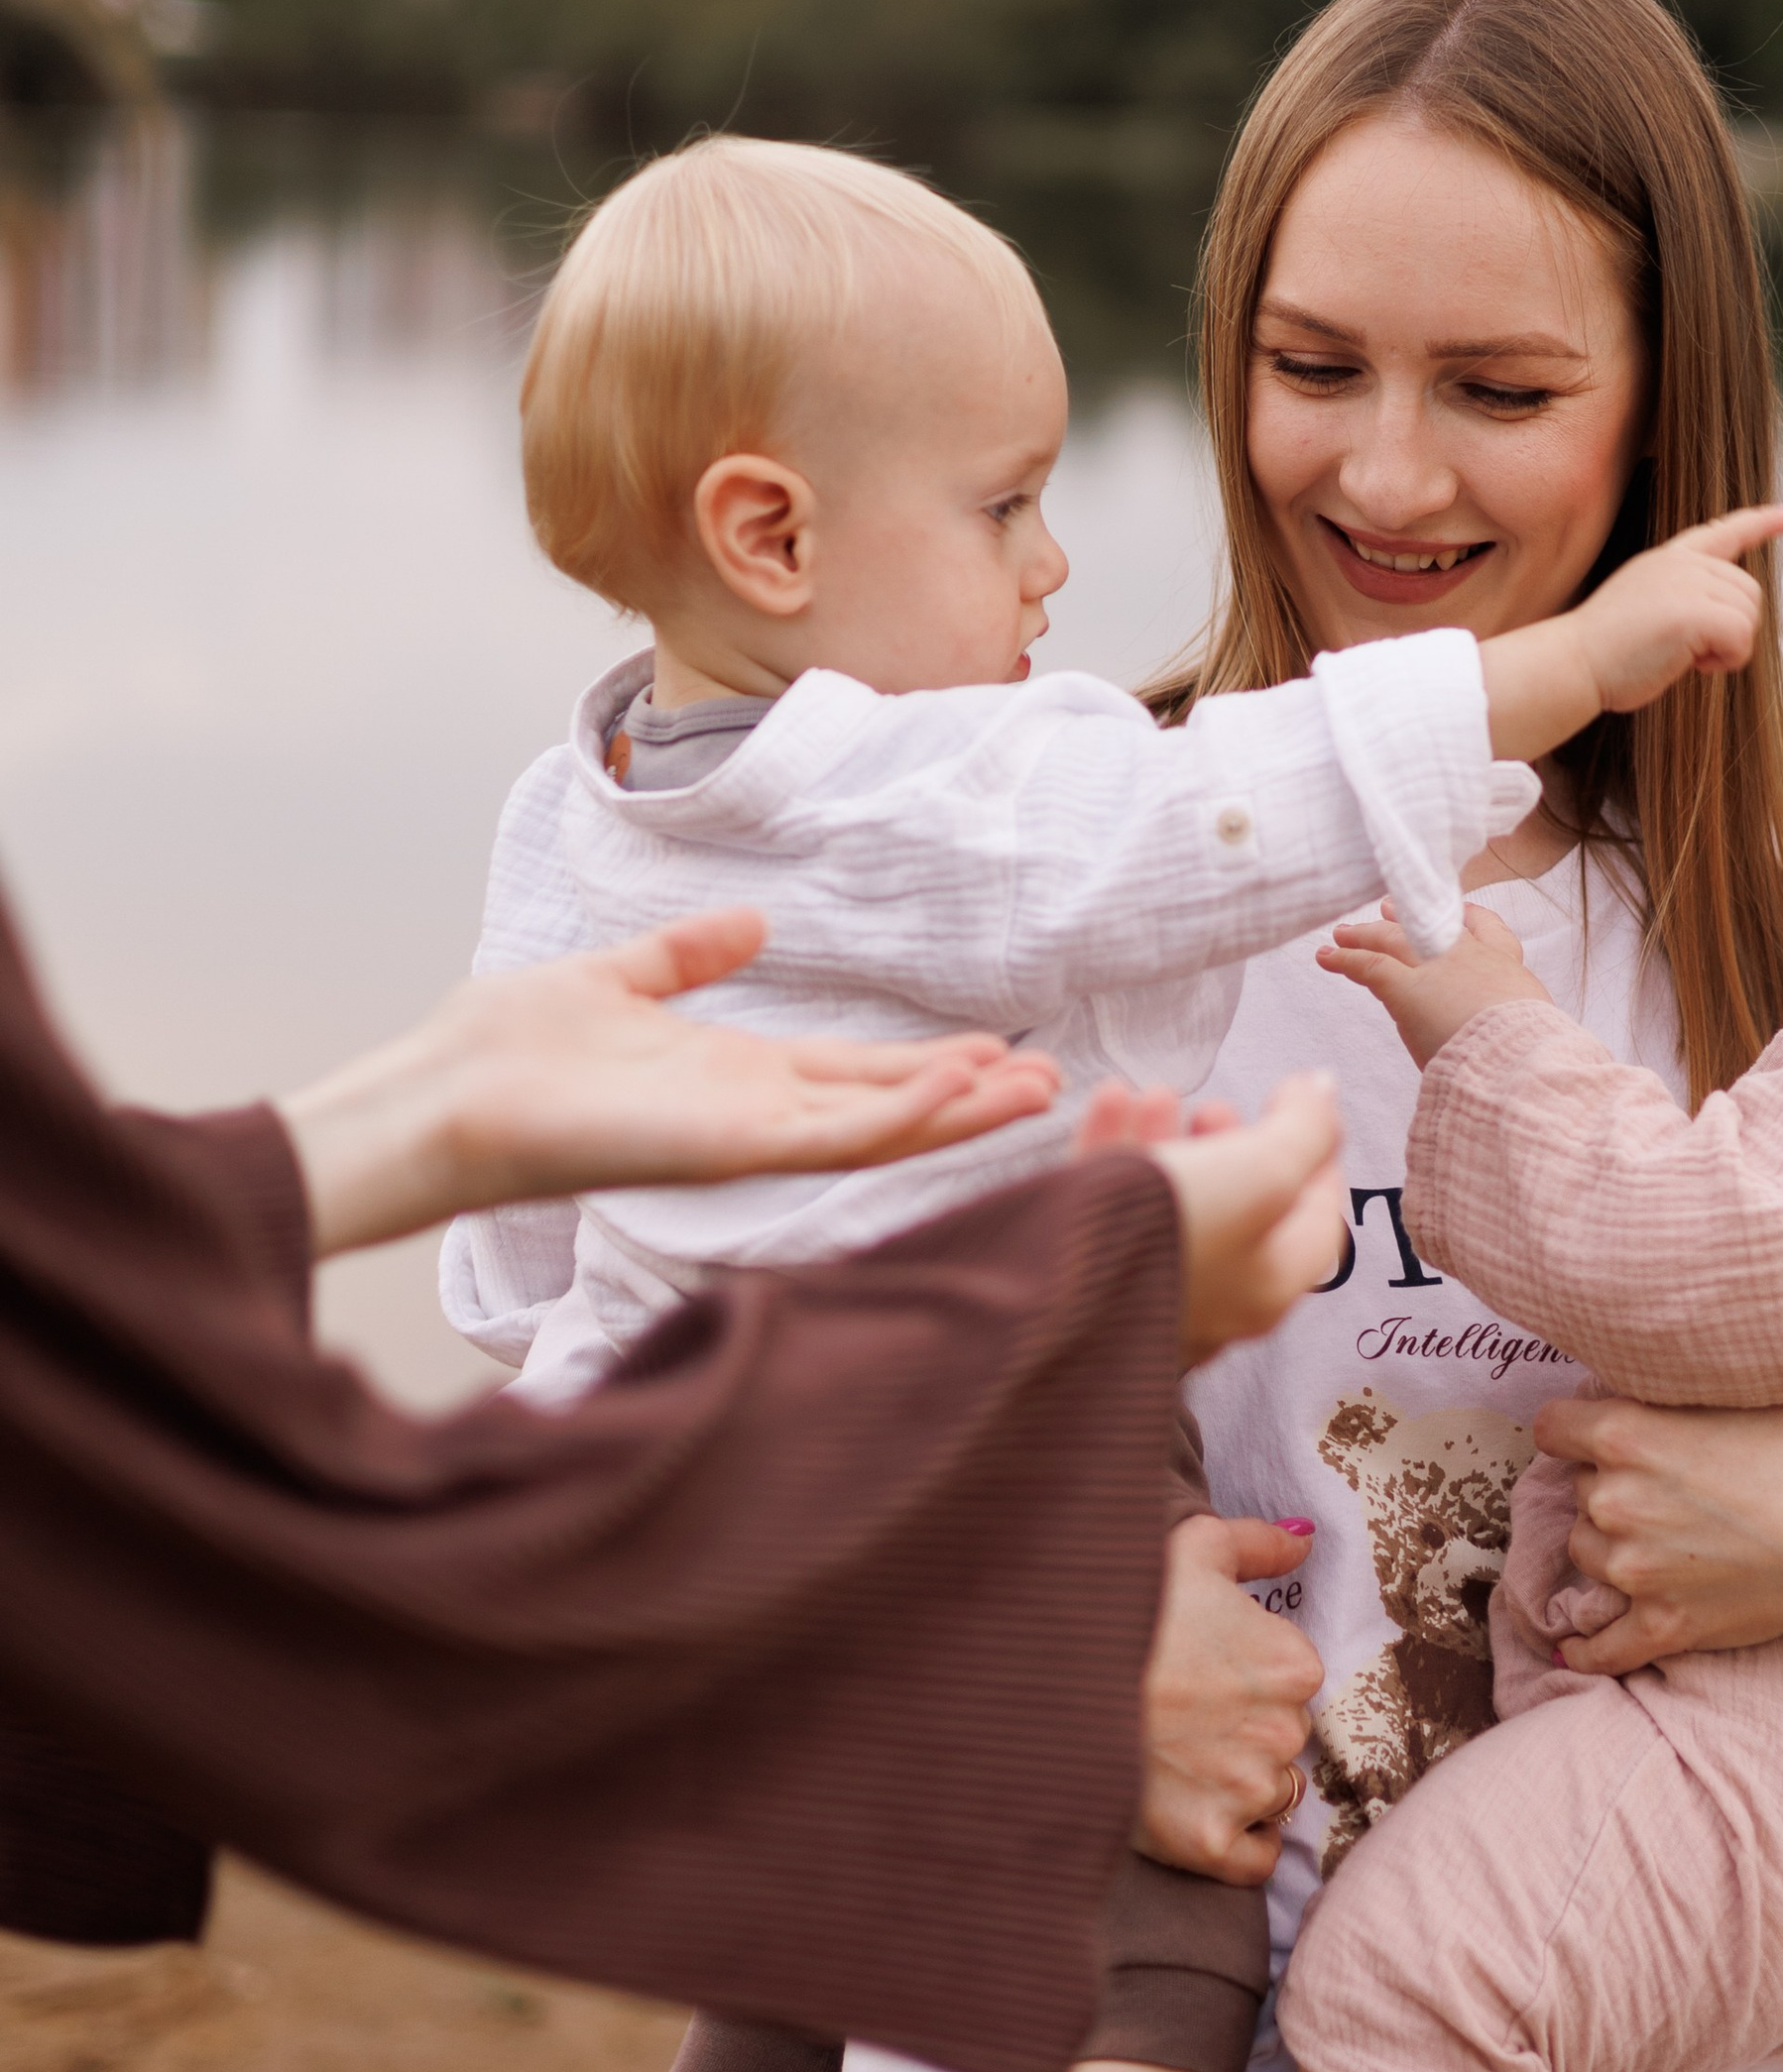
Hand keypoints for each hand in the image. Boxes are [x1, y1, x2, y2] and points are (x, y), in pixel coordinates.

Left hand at [280, 909, 1061, 1258]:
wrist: (442, 1092)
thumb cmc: (505, 1047)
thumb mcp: (617, 977)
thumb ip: (687, 954)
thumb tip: (752, 922)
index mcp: (732, 1076)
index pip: (852, 1072)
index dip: (925, 1064)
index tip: (992, 1049)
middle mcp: (750, 1113)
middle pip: (884, 1105)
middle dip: (965, 1096)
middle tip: (1050, 1084)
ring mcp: (744, 1137)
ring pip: (878, 1128)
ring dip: (958, 1112)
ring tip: (1035, 1092)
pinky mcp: (726, 1149)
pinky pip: (834, 1136)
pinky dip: (902, 1116)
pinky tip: (958, 1094)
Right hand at [1071, 1074, 1346, 1365]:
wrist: (1058, 1286)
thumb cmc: (1177, 1233)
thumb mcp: (1263, 1170)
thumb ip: (1305, 1128)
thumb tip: (1325, 1089)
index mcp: (1270, 1284)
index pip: (1316, 1219)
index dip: (1317, 1155)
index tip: (1298, 1105)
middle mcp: (1215, 1298)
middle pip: (1237, 1209)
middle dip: (1227, 1143)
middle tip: (1216, 1106)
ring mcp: (1152, 1288)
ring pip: (1170, 1202)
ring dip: (1167, 1137)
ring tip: (1155, 1093)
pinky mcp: (1093, 1273)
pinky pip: (1113, 1205)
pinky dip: (1115, 1147)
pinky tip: (1111, 1101)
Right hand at [1136, 1512, 1324, 1881]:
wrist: (1051, 1679)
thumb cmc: (1123, 1610)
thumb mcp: (1192, 1549)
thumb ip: (1260, 1543)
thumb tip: (1304, 1540)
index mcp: (1292, 1663)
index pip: (1292, 1686)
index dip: (1248, 1683)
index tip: (1204, 1680)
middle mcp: (1284, 1731)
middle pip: (1283, 1742)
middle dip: (1245, 1734)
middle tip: (1183, 1721)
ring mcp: (1247, 1792)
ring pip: (1271, 1798)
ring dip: (1239, 1788)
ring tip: (1179, 1763)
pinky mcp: (1209, 1845)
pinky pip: (1254, 1859)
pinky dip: (1238, 1847)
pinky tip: (1198, 1814)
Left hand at [1317, 902, 1551, 1066]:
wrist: (1520, 1061)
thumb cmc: (1532, 1056)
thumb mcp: (1534, 1029)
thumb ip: (1514, 1024)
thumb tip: (1506, 1040)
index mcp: (1507, 971)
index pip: (1490, 932)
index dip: (1471, 918)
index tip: (1460, 911)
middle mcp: (1472, 958)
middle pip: (1434, 926)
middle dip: (1408, 917)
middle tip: (1386, 908)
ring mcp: (1438, 969)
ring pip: (1394, 940)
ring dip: (1366, 934)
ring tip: (1344, 933)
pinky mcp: (1408, 989)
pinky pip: (1370, 966)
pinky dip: (1344, 960)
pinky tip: (1326, 957)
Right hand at [1479, 506, 1782, 760]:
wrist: (1573, 663)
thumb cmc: (1604, 652)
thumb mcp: (1645, 607)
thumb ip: (1684, 599)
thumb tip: (1721, 621)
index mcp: (1667, 560)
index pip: (1723, 532)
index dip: (1761, 524)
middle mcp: (1681, 563)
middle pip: (1749, 592)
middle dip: (1731, 628)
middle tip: (1688, 650)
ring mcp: (1688, 583)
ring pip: (1749, 616)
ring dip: (1726, 648)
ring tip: (1683, 656)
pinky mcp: (1696, 612)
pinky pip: (1742, 638)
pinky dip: (1726, 661)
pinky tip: (1691, 665)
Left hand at [1534, 1390, 1782, 1761]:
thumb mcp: (1747, 1386)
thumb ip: (1676, 1389)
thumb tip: (1645, 1380)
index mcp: (1626, 1435)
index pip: (1553, 1427)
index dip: (1577, 1427)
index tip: (1597, 1432)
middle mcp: (1616, 1502)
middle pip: (1579, 1489)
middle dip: (1611, 1483)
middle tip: (1668, 1484)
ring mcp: (1637, 1571)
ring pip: (1586, 1553)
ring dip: (1611, 1545)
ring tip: (1665, 1537)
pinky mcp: (1666, 1626)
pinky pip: (1600, 1648)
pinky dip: (1586, 1648)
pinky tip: (1573, 1647)